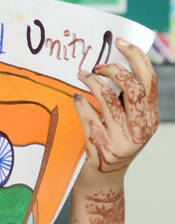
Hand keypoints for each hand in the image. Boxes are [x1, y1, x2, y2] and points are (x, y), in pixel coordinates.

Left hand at [74, 38, 158, 184]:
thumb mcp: (125, 122)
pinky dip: (80, 102)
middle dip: (114, 69)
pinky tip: (74, 96)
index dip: (136, 57)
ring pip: (109, 99)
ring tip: (81, 77)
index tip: (120, 42)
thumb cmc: (109, 143)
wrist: (101, 181)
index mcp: (150, 118)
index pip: (149, 80)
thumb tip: (110, 63)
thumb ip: (124, 99)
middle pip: (133, 87)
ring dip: (92, 82)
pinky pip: (89, 117)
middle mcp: (141, 129)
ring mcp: (123, 141)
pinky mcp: (102, 150)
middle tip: (96, 66)